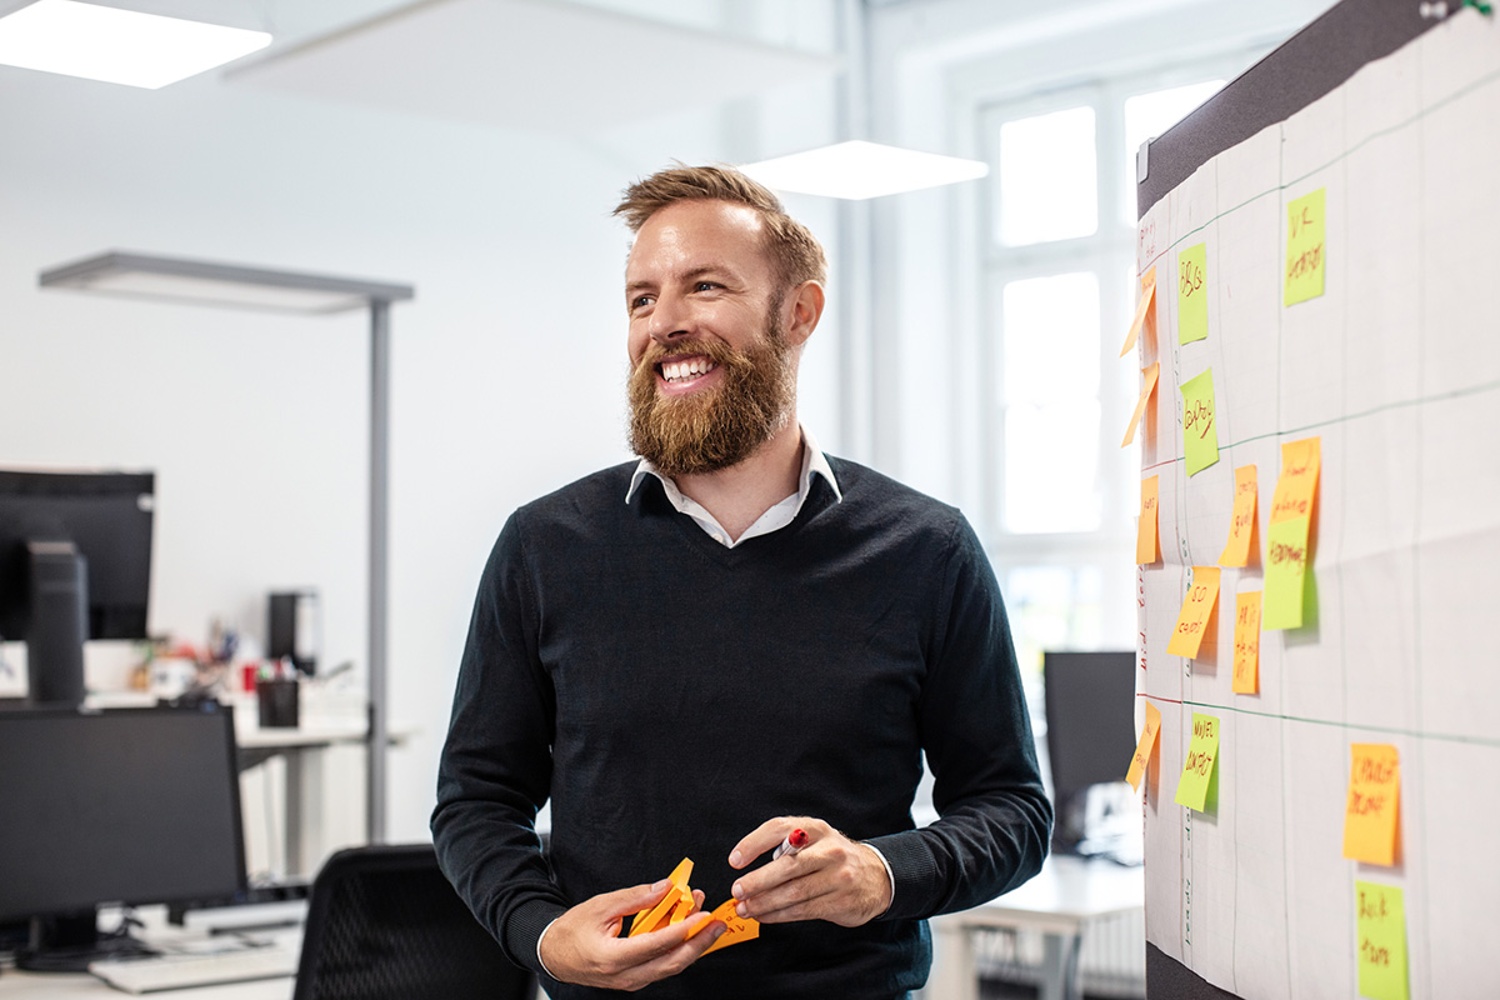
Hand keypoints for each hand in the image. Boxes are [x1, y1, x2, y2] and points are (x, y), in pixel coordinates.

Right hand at [538, 881, 722, 990]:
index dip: (684, 929)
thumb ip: (636, 897)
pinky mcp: (633, 980)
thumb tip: (666, 888)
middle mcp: (625, 976)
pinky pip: (662, 967)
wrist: (553, 954)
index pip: (657, 944)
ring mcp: (630, 982)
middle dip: (699, 943)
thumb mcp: (601, 906)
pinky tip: (688, 933)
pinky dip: (677, 950)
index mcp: (613, 957)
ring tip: (708, 925)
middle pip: (671, 963)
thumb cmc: (572, 930)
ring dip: (692, 946)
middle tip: (717, 923)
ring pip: (670, 968)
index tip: (703, 915)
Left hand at [727, 817, 891, 927]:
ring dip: (764, 903)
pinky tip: (764, 916)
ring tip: (745, 908)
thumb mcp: (814, 840)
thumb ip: (785, 846)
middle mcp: (829, 850)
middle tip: (737, 890)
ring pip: (794, 892)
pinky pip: (804, 910)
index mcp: (816, 829)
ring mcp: (839, 876)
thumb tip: (744, 866)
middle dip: (758, 881)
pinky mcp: (841, 901)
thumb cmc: (832, 858)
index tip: (734, 860)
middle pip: (788, 866)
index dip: (753, 844)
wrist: (875, 876)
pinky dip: (779, 915)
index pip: (779, 829)